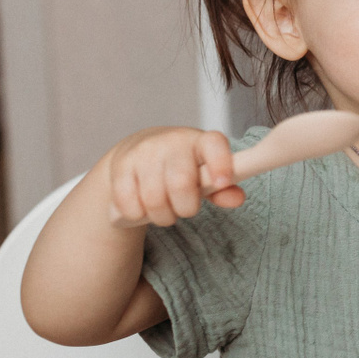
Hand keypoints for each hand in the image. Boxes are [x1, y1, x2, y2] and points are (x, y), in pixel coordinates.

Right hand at [106, 127, 245, 227]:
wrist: (138, 150)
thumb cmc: (182, 166)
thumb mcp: (205, 174)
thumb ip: (223, 188)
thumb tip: (237, 198)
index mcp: (200, 141)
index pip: (214, 144)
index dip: (220, 163)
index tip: (222, 182)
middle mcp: (172, 141)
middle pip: (180, 183)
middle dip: (185, 208)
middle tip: (185, 210)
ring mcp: (144, 152)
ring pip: (153, 199)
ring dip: (161, 216)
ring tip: (164, 211)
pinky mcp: (121, 165)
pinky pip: (128, 203)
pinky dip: (136, 214)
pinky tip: (142, 209)